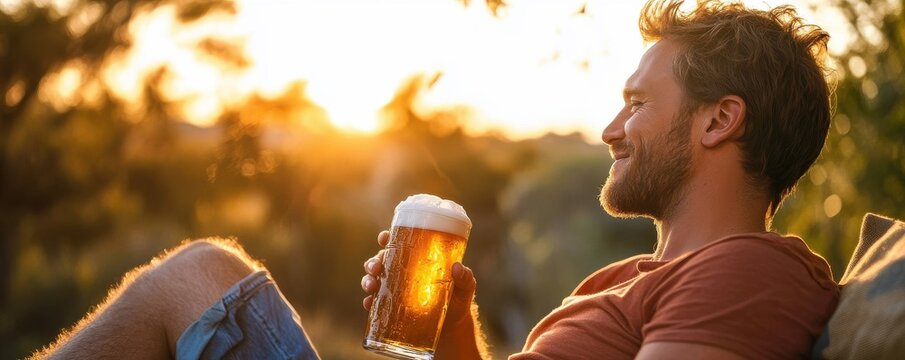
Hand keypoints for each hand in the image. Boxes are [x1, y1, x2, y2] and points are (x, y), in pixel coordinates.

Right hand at [361, 230, 477, 333]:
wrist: (452, 329)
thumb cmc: (457, 301)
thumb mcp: (465, 288)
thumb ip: (465, 278)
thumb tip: (458, 267)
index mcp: (416, 260)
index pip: (399, 244)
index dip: (388, 238)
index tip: (384, 237)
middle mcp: (402, 272)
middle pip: (381, 261)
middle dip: (373, 262)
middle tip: (376, 267)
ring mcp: (394, 291)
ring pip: (373, 279)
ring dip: (367, 280)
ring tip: (371, 286)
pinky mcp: (391, 309)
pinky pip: (374, 303)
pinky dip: (369, 302)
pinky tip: (369, 303)